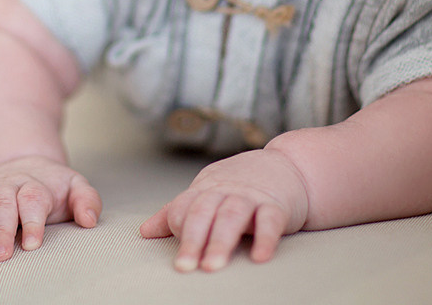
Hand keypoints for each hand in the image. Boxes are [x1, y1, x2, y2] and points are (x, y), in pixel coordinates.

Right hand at [0, 155, 101, 262]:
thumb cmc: (53, 187)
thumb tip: (90, 220)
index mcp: (35, 186)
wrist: (24, 164)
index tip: (32, 245)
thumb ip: (87, 200)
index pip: (32, 199)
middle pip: (1, 204)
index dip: (32, 221)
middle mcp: (7, 187)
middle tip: (1, 257)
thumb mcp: (75, 187)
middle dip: (0, 230)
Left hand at [140, 148, 309, 270]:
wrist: (286, 166)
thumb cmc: (240, 185)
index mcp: (205, 189)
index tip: (174, 253)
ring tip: (212, 265)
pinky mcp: (277, 205)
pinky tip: (258, 257)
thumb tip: (144, 232)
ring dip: (221, 241)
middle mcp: (225, 191)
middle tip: (186, 266)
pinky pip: (270, 220)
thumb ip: (177, 213)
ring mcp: (251, 196)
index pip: (184, 206)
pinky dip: (265, 238)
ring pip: (232, 216)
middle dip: (193, 240)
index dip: (177, 227)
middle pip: (204, 212)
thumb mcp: (206, 194)